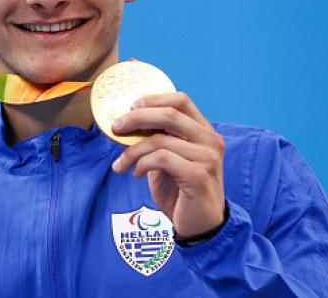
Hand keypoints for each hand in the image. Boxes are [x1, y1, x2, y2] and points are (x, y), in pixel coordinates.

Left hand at [111, 92, 225, 238]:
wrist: (200, 227)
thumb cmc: (181, 192)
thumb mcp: (167, 161)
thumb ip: (157, 140)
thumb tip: (126, 123)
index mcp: (204, 131)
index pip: (181, 101)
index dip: (153, 99)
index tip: (130, 107)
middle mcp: (211, 140)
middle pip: (170, 114)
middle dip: (137, 118)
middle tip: (116, 127)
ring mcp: (208, 157)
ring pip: (160, 140)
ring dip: (132, 151)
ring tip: (120, 164)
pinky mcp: (199, 175)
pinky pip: (161, 159)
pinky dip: (142, 164)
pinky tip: (135, 174)